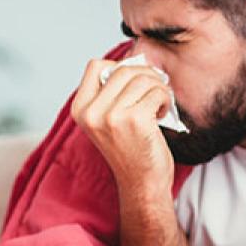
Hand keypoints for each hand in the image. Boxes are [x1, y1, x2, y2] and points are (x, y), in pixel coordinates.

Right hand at [70, 59, 175, 202]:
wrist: (142, 184)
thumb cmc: (130, 150)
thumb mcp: (108, 120)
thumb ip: (112, 93)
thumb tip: (135, 60)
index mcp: (80, 109)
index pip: (95, 65)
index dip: (119, 68)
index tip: (132, 84)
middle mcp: (91, 112)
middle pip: (123, 69)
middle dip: (145, 76)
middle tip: (154, 92)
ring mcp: (112, 116)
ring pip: (143, 79)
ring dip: (158, 88)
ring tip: (158, 105)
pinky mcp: (135, 120)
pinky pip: (157, 92)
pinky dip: (165, 100)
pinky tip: (162, 114)